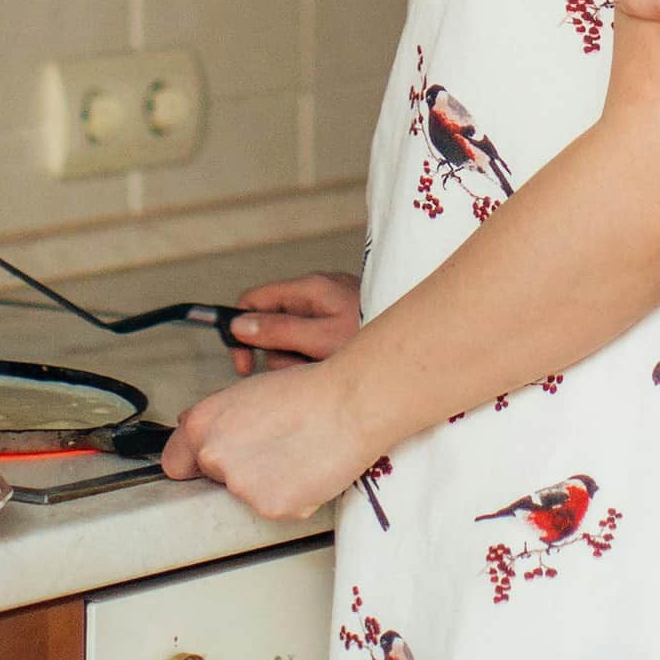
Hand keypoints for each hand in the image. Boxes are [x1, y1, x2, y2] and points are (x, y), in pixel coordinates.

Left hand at [160, 360, 381, 522]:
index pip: (175, 461)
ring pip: (245, 495)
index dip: (194, 462)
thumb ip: (217, 418)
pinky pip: (273, 508)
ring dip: (263, 483)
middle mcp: (214, 455)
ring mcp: (241, 485)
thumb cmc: (308, 392)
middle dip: (236, 469)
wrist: (350, 404)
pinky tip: (304, 470)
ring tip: (293, 454)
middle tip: (270, 449)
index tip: (204, 465)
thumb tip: (198, 431)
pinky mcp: (270, 507)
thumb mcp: (249, 391)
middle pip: (213, 478)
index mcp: (202, 424)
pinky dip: (288, 496)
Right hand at [226, 271, 361, 374]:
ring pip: (290, 339)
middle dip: (276, 354)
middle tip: (297, 371)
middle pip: (269, 324)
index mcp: (307, 288)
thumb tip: (237, 325)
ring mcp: (327, 309)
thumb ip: (279, 331)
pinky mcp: (338, 325)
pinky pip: (312, 344)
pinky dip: (315, 361)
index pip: (252, 299)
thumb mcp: (321, 340)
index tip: (243, 364)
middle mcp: (314, 293)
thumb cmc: (374, 337)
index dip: (238, 330)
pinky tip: (333, 369)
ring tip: (324, 369)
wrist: (421, 344)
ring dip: (298, 361)